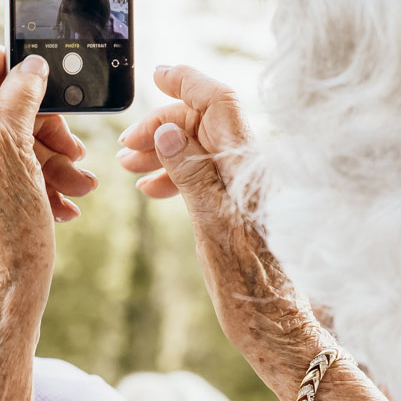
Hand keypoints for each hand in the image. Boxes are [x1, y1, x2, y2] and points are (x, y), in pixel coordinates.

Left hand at [0, 44, 96, 325]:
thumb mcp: (17, 146)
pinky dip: (40, 177)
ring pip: (14, 137)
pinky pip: (10, 164)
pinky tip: (63, 200)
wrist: (3, 288)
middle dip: (46, 127)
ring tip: (78, 185)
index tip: (48, 90)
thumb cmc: (7, 223)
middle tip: (73, 149)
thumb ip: (21, 95)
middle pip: (4, 102)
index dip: (18, 69)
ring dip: (53, 158)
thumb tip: (30, 63)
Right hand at [117, 64, 323, 398]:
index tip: (158, 75)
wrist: (272, 325)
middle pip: (204, 122)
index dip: (188, 82)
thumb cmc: (246, 284)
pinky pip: (203, 176)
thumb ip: (191, 173)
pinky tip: (153, 189)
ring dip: (165, 150)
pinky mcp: (237, 210)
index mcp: (245, 166)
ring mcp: (243, 189)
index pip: (219, 102)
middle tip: (129, 147)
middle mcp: (248, 171)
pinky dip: (176, 175)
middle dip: (164, 125)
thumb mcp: (211, 225)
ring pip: (199, 149)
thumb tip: (171, 129)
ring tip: (131, 167)